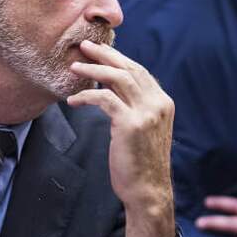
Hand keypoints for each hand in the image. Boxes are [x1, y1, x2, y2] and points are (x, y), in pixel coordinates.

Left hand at [67, 40, 175, 236]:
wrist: (148, 191)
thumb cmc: (141, 163)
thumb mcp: (144, 130)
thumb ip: (136, 109)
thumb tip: (114, 92)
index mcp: (163, 103)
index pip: (139, 72)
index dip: (118, 59)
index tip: (100, 51)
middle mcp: (158, 103)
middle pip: (129, 69)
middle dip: (105, 54)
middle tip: (84, 45)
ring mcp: (146, 113)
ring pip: (118, 78)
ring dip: (94, 69)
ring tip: (75, 65)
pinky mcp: (130, 124)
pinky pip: (104, 99)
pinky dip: (87, 95)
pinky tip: (73, 99)